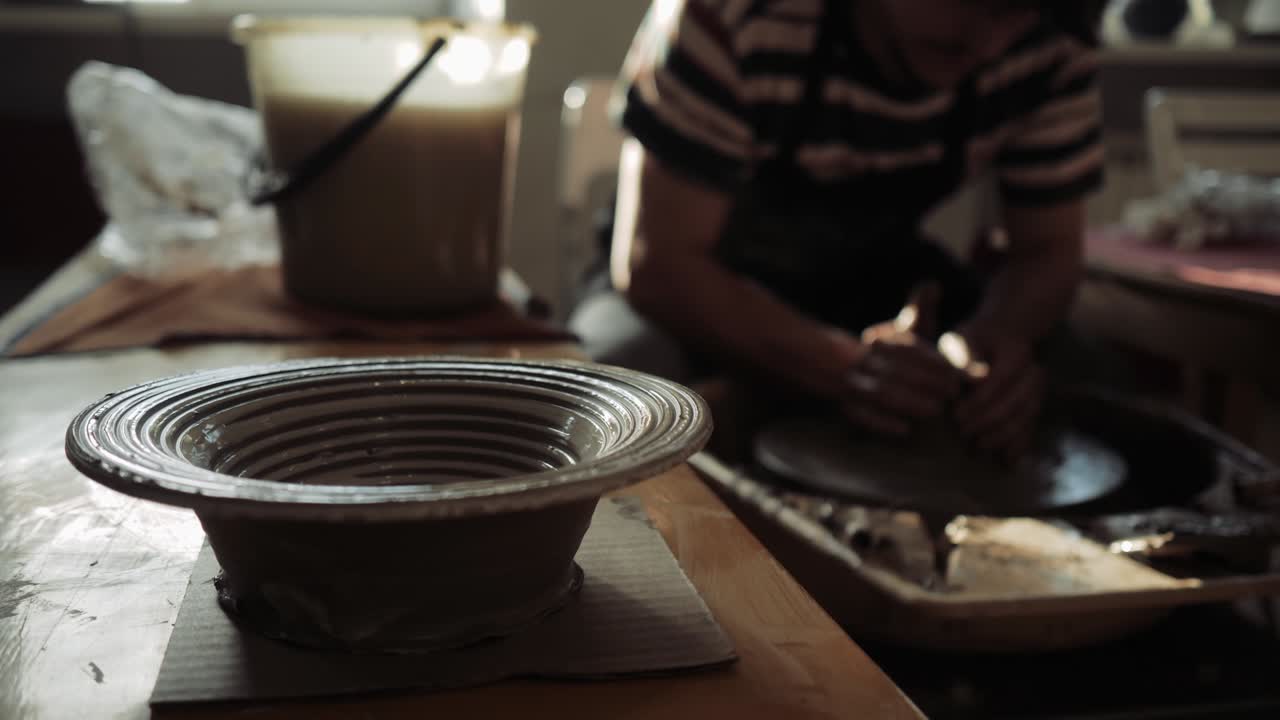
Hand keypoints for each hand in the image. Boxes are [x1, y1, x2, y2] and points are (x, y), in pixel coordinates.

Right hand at [841, 284, 964, 435]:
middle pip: (895, 372)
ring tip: (936, 410)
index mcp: (879, 343)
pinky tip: (905, 430)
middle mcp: (862, 362)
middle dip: (926, 383)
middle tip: (952, 394)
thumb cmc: (892, 354)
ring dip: (910, 403)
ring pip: (880, 394)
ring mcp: (851, 385)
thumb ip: (921, 313)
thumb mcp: (902, 330)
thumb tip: (932, 285)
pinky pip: (860, 418)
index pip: (907, 349)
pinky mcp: (846, 409)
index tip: (956, 374)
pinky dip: (882, 425)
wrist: (841, 371)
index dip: (933, 362)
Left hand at [952, 332, 1043, 458]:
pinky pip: (1032, 429)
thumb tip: (977, 379)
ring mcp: (1038, 392)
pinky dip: (1020, 446)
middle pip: (1014, 403)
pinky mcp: (1035, 408)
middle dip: (986, 421)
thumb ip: (965, 359)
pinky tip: (1007, 463)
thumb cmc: (971, 344)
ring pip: (1025, 419)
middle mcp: (1034, 373)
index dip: (978, 401)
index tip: (955, 414)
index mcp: (1016, 353)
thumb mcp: (962, 342)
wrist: (997, 343)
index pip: (999, 380)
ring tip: (977, 446)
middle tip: (961, 432)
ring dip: (1001, 436)